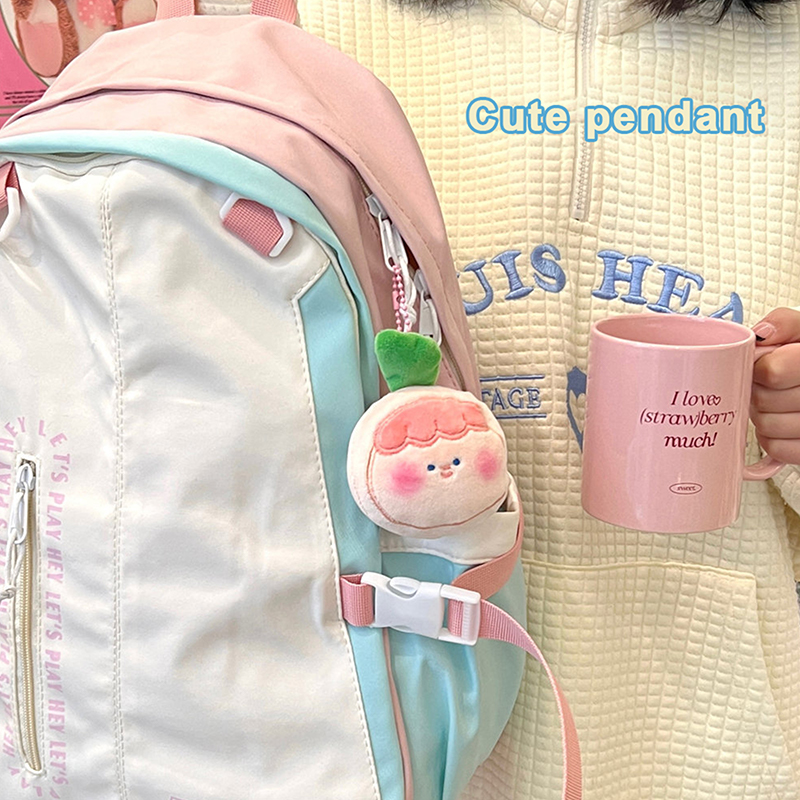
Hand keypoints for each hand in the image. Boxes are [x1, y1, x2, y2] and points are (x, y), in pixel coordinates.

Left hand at [750, 308, 799, 463]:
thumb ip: (785, 323)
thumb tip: (761, 335)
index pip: (772, 371)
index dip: (759, 366)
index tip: (763, 362)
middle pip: (764, 400)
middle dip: (759, 389)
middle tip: (768, 383)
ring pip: (767, 426)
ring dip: (762, 413)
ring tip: (776, 401)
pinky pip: (776, 448)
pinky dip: (771, 437)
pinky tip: (782, 419)